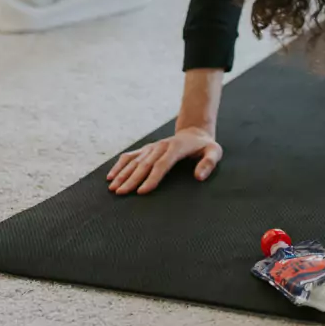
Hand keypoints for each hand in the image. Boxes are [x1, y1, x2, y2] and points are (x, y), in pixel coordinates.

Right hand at [106, 125, 221, 194]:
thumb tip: (199, 177)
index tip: (142, 191)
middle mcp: (161, 146)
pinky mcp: (146, 149)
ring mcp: (152, 147)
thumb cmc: (204, 146)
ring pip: (135, 161)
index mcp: (176, 148)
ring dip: (123, 174)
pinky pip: (130, 156)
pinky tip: (110, 176)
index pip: (162, 165)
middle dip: (132, 179)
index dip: (152, 178)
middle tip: (121, 193)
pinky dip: (119, 165)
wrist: (194, 132)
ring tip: (113, 188)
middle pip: (144, 164)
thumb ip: (209, 163)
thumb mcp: (214, 151)